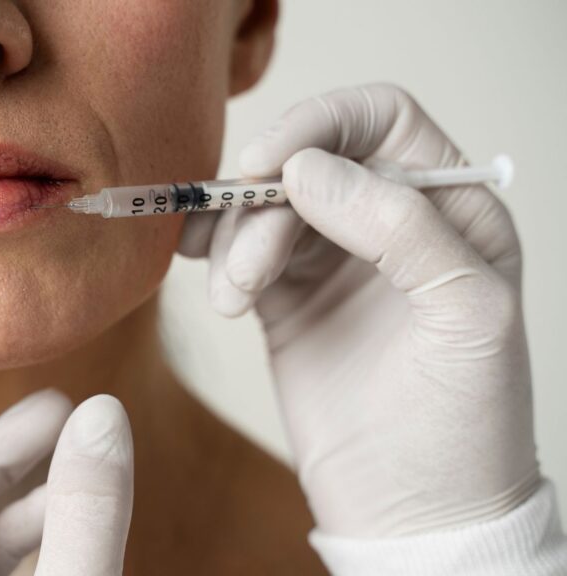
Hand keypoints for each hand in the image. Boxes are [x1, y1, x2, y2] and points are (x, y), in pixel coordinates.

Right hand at [179, 83, 539, 536]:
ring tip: (232, 300)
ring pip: (264, 205)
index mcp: (450, 208)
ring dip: (234, 240)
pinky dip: (214, 254)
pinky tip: (212, 284)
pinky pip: (238, 248)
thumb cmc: (463, 420)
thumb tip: (306, 169)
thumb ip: (401, 226)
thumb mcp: (464, 313)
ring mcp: (333, 258)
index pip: (380, 120)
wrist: (408, 508)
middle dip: (264, 201)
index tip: (268, 164)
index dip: (320, 124)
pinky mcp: (287, 296)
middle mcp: (389, 221)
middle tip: (248, 263)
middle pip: (307, 160)